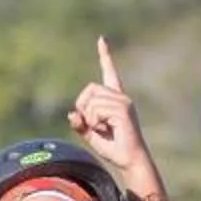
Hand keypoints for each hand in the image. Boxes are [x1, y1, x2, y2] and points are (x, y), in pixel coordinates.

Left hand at [68, 36, 160, 199]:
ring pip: (91, 102)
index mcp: (114, 99)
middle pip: (90, 89)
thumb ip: (80, 123)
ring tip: (103, 129)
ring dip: (90, 119)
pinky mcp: (123, 110)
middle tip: (93, 125)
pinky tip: (107, 130)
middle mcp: (121, 96)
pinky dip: (94, 122)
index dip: (105, 56)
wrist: (129, 160)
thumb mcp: (90, 134)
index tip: (101, 39)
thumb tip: (71, 114)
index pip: (109, 72)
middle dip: (83, 107)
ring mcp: (123, 102)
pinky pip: (96, 111)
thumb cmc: (113, 148)